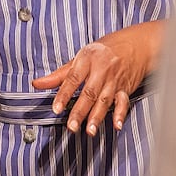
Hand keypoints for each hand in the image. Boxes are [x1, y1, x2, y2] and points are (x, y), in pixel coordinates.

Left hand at [31, 20, 162, 136]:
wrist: (138, 44)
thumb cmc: (106, 49)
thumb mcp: (82, 56)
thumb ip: (60, 73)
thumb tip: (37, 83)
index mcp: (88, 58)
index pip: (73, 78)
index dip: (64, 94)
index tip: (57, 108)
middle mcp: (102, 69)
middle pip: (89, 92)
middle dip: (80, 110)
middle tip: (71, 126)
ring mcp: (115, 80)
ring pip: (105, 100)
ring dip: (97, 116)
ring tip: (89, 131)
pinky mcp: (126, 88)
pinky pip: (123, 102)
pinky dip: (120, 114)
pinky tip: (116, 125)